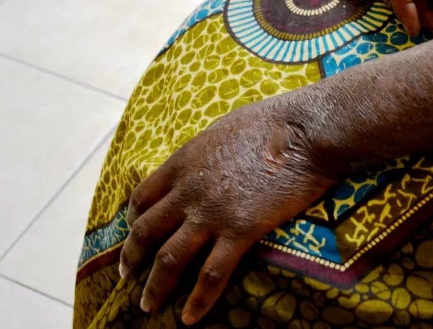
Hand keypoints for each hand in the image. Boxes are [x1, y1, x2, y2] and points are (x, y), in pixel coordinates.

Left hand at [118, 96, 334, 324]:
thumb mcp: (224, 128)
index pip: (143, 195)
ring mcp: (212, 213)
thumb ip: (207, 151)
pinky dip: (198, 300)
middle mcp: (189, 190)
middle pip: (146, 230)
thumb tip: (209, 160)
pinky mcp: (240, 231)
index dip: (134, 218)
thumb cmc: (274, 122)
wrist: (305, 131)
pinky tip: (190, 318)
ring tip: (149, 305)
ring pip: (169, 258)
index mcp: (184, 162)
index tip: (136, 232)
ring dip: (155, 286)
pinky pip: (212, 274)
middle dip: (132, 256)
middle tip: (128, 274)